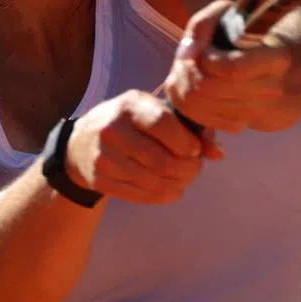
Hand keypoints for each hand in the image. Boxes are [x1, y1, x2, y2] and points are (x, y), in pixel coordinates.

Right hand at [65, 90, 222, 204]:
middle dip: (188, 170)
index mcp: (129, 105)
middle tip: (194, 169)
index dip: (186, 143)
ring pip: (154, 182)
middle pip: (162, 160)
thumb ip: (188, 128)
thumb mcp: (153, 112)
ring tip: (184, 179)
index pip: (163, 125)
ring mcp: (104, 157)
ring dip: (178, 185)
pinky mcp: (100, 180)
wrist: (82, 143)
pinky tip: (171, 190)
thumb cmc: (129, 123)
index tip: (195, 150)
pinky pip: (141, 195)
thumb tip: (218, 154)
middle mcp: (112, 129)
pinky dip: (163, 196)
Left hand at [164, 0, 300, 132]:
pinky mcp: (265, 125)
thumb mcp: (234, 10)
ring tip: (191, 75)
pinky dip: (202, 109)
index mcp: (279, 57)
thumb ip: (204, 24)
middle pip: (213, 92)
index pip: (231, 69)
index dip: (204, 59)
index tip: (202, 49)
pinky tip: (204, 92)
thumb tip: (186, 53)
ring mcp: (273, 112)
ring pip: (210, 112)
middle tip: (185, 63)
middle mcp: (279, 90)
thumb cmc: (264, 26)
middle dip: (188, 75)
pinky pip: (220, 124)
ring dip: (189, 92)